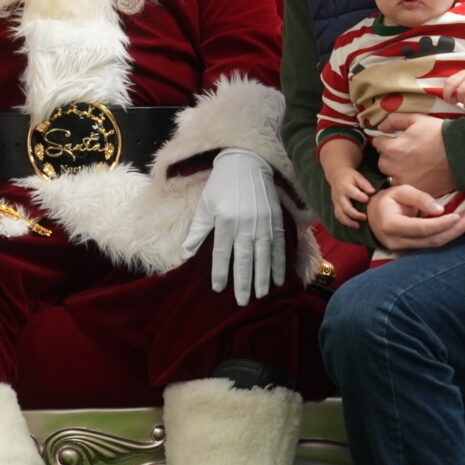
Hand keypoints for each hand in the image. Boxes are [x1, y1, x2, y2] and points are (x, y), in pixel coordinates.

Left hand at [182, 148, 284, 305]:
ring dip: (263, 278)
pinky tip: (279, 279)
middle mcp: (245, 224)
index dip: (220, 272)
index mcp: (225, 221)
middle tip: (242, 302)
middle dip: (243, 282)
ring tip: (261, 295)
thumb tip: (185, 256)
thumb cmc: (222, 185)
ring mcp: (263, 223)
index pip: (221, 253)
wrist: (247, 162)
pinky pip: (279, 247)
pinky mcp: (276, 221)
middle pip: (244, 259)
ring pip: (263, 256)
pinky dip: (279, 264)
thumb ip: (197, 231)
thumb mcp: (205, 205)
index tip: (218, 289)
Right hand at [323, 158, 375, 227]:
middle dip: (355, 214)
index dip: (361, 197)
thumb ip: (365, 184)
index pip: (353, 194)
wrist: (336, 175)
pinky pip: (338, 216)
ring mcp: (336, 202)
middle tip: (365, 217)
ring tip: (358, 226)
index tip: (368, 199)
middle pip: (345, 207)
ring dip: (348, 221)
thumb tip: (373, 191)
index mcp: (345, 186)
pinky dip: (344, 222)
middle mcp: (339, 196)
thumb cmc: (349, 176)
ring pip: (340, 214)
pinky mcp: (335, 206)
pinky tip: (353, 225)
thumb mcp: (357, 176)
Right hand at [366, 184, 464, 253]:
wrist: (372, 215)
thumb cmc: (387, 200)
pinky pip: (431, 246)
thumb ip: (420, 198)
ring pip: (434, 245)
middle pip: (432, 240)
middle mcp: (396, 242)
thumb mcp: (401, 191)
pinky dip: (447, 236)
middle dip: (455, 230)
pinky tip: (459, 226)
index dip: (441, 224)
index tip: (459, 215)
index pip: (421, 228)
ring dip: (454, 233)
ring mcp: (403, 250)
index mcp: (391, 225)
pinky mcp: (410, 251)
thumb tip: (440, 210)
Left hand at [369, 113, 453, 195]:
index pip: (377, 143)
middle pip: (382, 161)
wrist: (462, 153)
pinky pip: (405, 186)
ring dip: (397, 170)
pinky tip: (419, 173)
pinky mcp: (416, 190)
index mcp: (393, 148)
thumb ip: (394, 120)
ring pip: (392, 175)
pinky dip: (409, 180)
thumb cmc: (439, 134)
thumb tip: (380, 127)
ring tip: (412, 164)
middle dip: (390, 156)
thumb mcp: (416, 119)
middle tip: (405, 153)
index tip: (394, 140)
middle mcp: (395, 167)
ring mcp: (405, 181)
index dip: (385, 140)